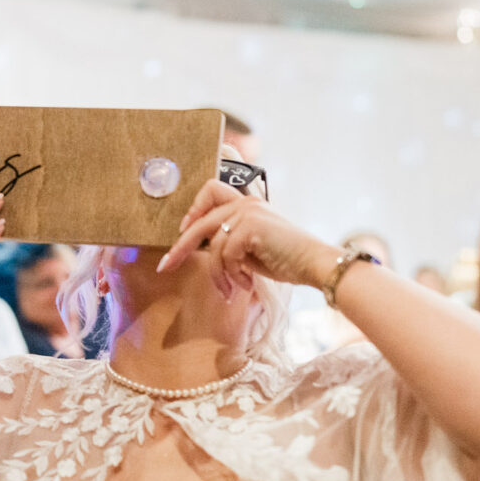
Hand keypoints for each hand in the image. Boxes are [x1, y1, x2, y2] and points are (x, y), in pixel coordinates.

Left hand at [158, 180, 338, 298]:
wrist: (314, 263)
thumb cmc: (285, 258)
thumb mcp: (250, 246)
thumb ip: (228, 239)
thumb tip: (198, 248)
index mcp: (245, 203)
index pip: (210, 191)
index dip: (192, 210)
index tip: (181, 231)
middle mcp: (244, 202)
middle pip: (198, 222)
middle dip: (179, 248)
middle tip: (165, 267)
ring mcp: (247, 212)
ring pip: (213, 246)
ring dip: (219, 274)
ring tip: (229, 289)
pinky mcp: (251, 226)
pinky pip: (226, 255)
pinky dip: (233, 274)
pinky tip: (246, 283)